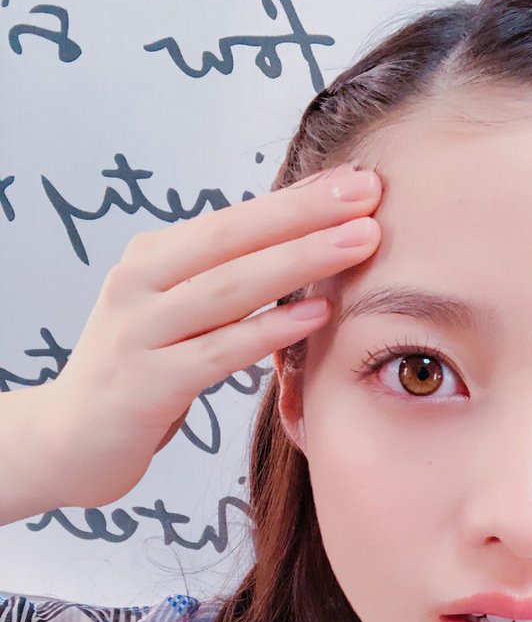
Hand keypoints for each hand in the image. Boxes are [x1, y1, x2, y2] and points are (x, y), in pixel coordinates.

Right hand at [44, 162, 381, 507]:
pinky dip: (269, 330)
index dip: (298, 198)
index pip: (235, 218)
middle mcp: (141, 284)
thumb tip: (301, 244)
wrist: (72, 440)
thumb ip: (225, 282)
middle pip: (233, 238)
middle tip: (369, 194)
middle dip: (306, 213)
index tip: (359, 180)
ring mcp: (141, 333)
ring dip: (300, 261)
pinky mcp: (148, 385)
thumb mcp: (178, 315)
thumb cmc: (142, 372)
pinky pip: (219, 352)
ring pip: (230, 288)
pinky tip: (316, 315)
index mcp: (153, 259)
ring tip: (360, 242)